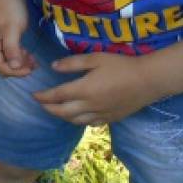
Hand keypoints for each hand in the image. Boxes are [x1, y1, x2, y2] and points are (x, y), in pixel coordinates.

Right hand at [0, 0, 35, 77]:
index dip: (14, 71)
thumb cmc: (11, 9)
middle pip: (2, 65)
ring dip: (20, 64)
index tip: (30, 70)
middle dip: (18, 68)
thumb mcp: (12, 28)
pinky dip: (20, 57)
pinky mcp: (3, 40)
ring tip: (34, 60)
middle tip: (34, 65)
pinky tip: (29, 55)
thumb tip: (14, 68)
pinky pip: (10, 54)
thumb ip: (12, 48)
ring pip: (7, 61)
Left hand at [34, 52, 160, 124]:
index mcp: (84, 90)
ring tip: (55, 110)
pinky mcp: (111, 118)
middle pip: (63, 112)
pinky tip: (77, 117)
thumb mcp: (95, 58)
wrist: (148, 80)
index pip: (57, 96)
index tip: (34, 95)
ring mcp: (101, 114)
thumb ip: (72, 63)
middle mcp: (90, 105)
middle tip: (41, 104)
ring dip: (62, 116)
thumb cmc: (121, 65)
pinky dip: (79, 121)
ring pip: (75, 121)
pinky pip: (90, 124)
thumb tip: (53, 67)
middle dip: (49, 109)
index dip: (44, 97)